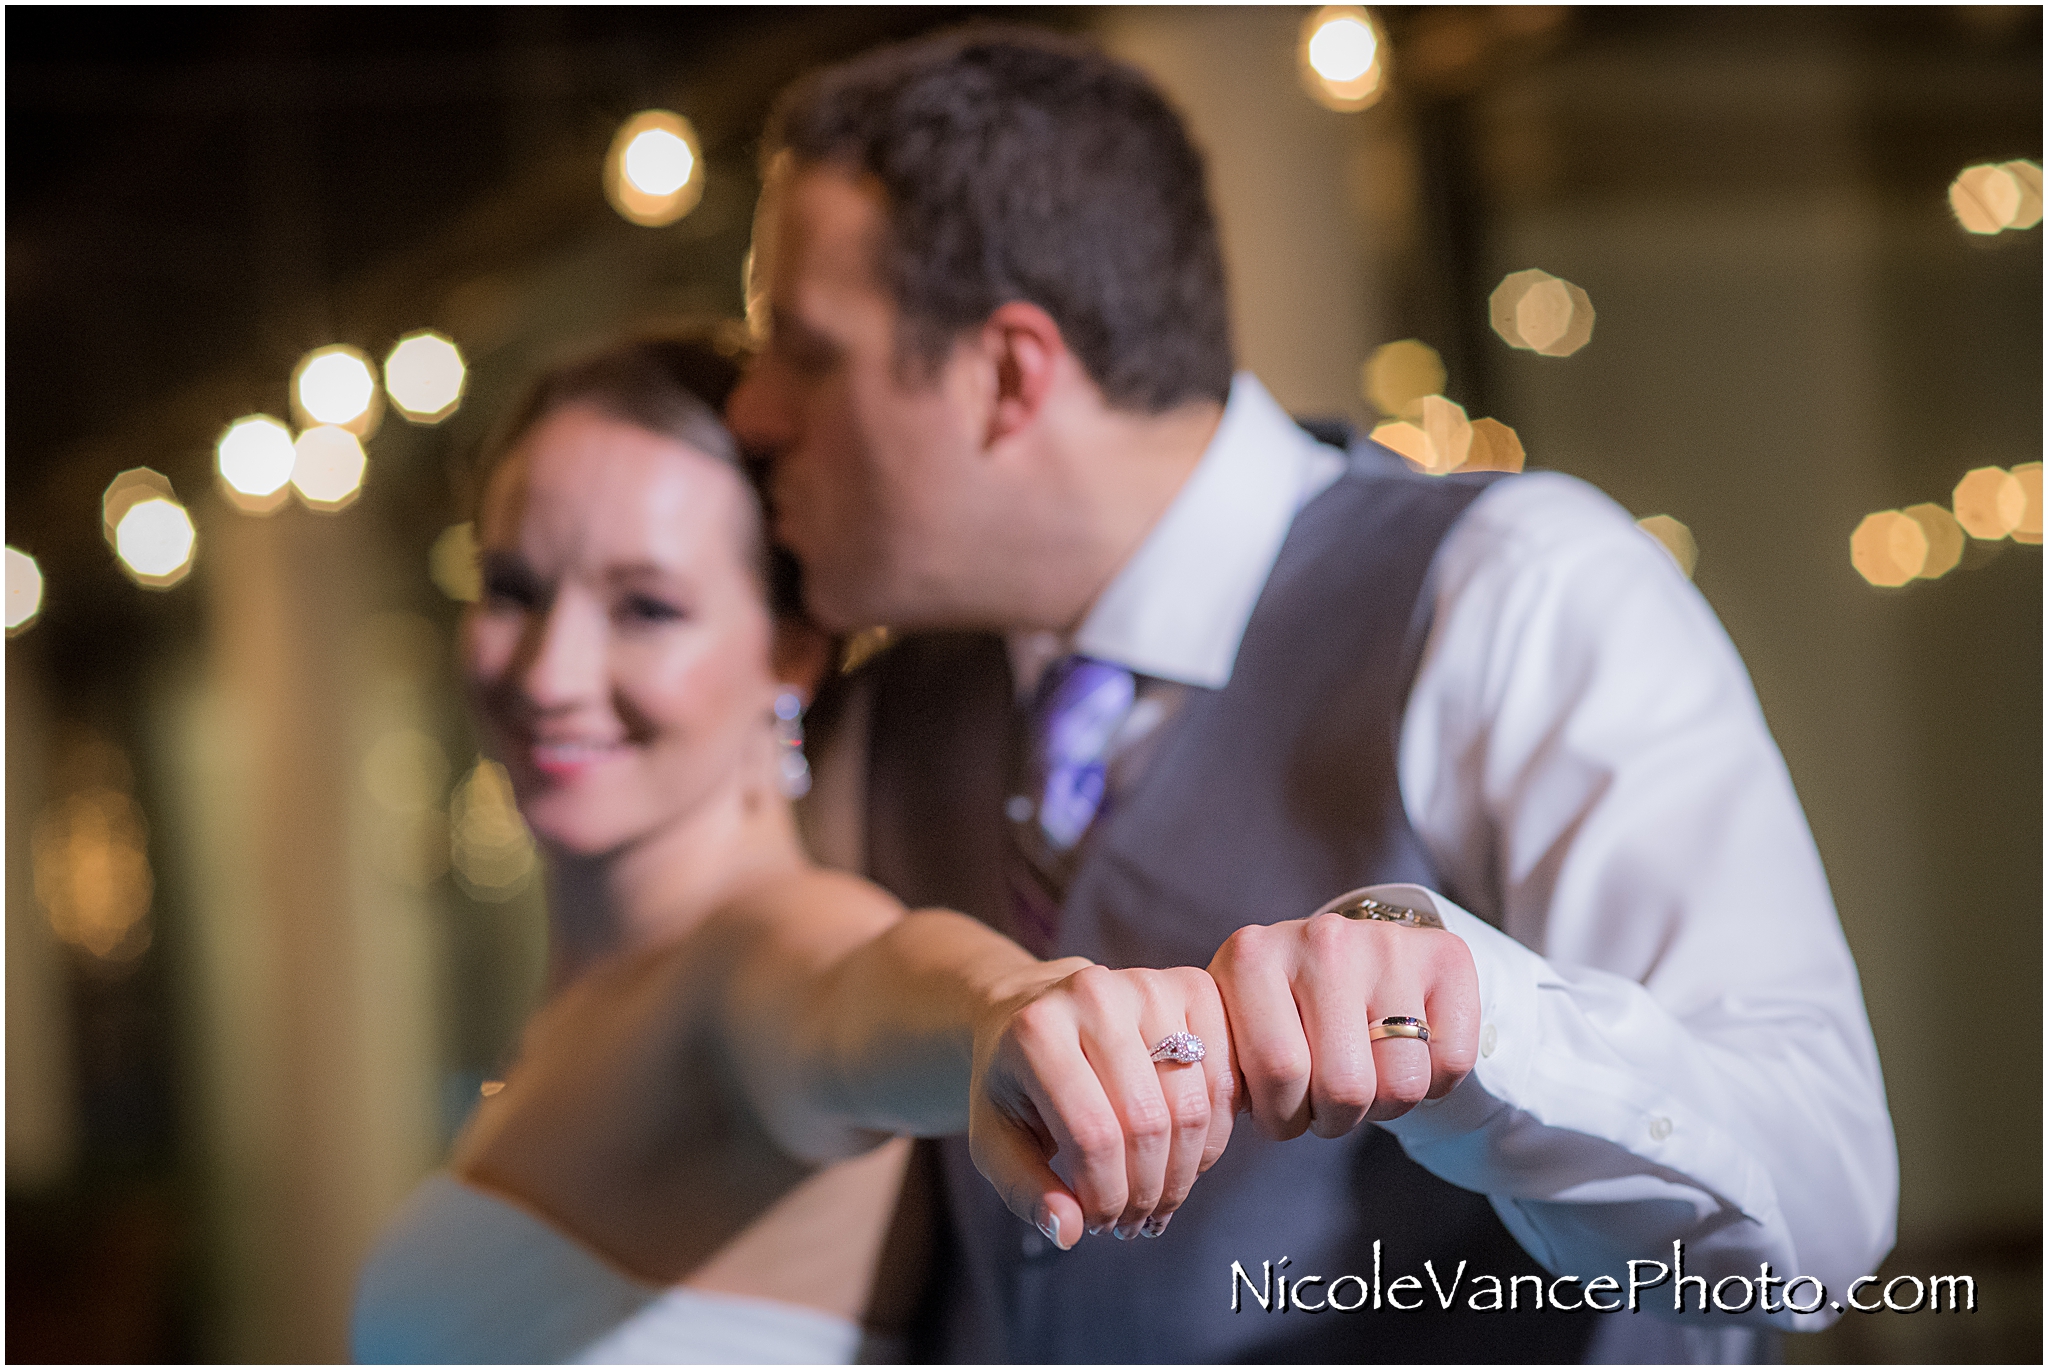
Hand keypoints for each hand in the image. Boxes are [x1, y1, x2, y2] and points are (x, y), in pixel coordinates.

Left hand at [968, 964, 1234, 1248]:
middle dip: (1148, 1192)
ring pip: (1194, 1104)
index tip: (1099, 1224)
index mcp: (1036, 1031)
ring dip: (1185, 1171)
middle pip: (1149, 1123)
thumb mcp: (995, 1141)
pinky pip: (1228, 1075)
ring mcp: (1148, 984)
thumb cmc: (1015, 1084)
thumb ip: (1026, 1191)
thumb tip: (1069, 1232)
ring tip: (1159, 1198)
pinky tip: (1186, 1155)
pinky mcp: (1191, 984)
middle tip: (1134, 1221)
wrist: (1033, 1010)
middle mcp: (1094, 994)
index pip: (1093, 1137)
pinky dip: (1215, 1131)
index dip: (1106, 1198)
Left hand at [1208, 896, 1478, 1140]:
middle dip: (1335, 1119)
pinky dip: (1432, 1085)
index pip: (1278, 1073)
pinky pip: (1451, 1063)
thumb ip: (1222, 1068)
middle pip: (1345, 1086)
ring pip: (1401, 1083)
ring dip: (1383, 1108)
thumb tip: (1215, 1112)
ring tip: (1362, 1081)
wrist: (1343, 959)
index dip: (1283, 1119)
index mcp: (1252, 957)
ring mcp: (1386, 943)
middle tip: (1325, 1103)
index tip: (1279, 1112)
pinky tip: (1402, 1057)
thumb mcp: (1235, 1034)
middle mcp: (1321, 938)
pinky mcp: (1445, 955)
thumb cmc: (1278, 1017)